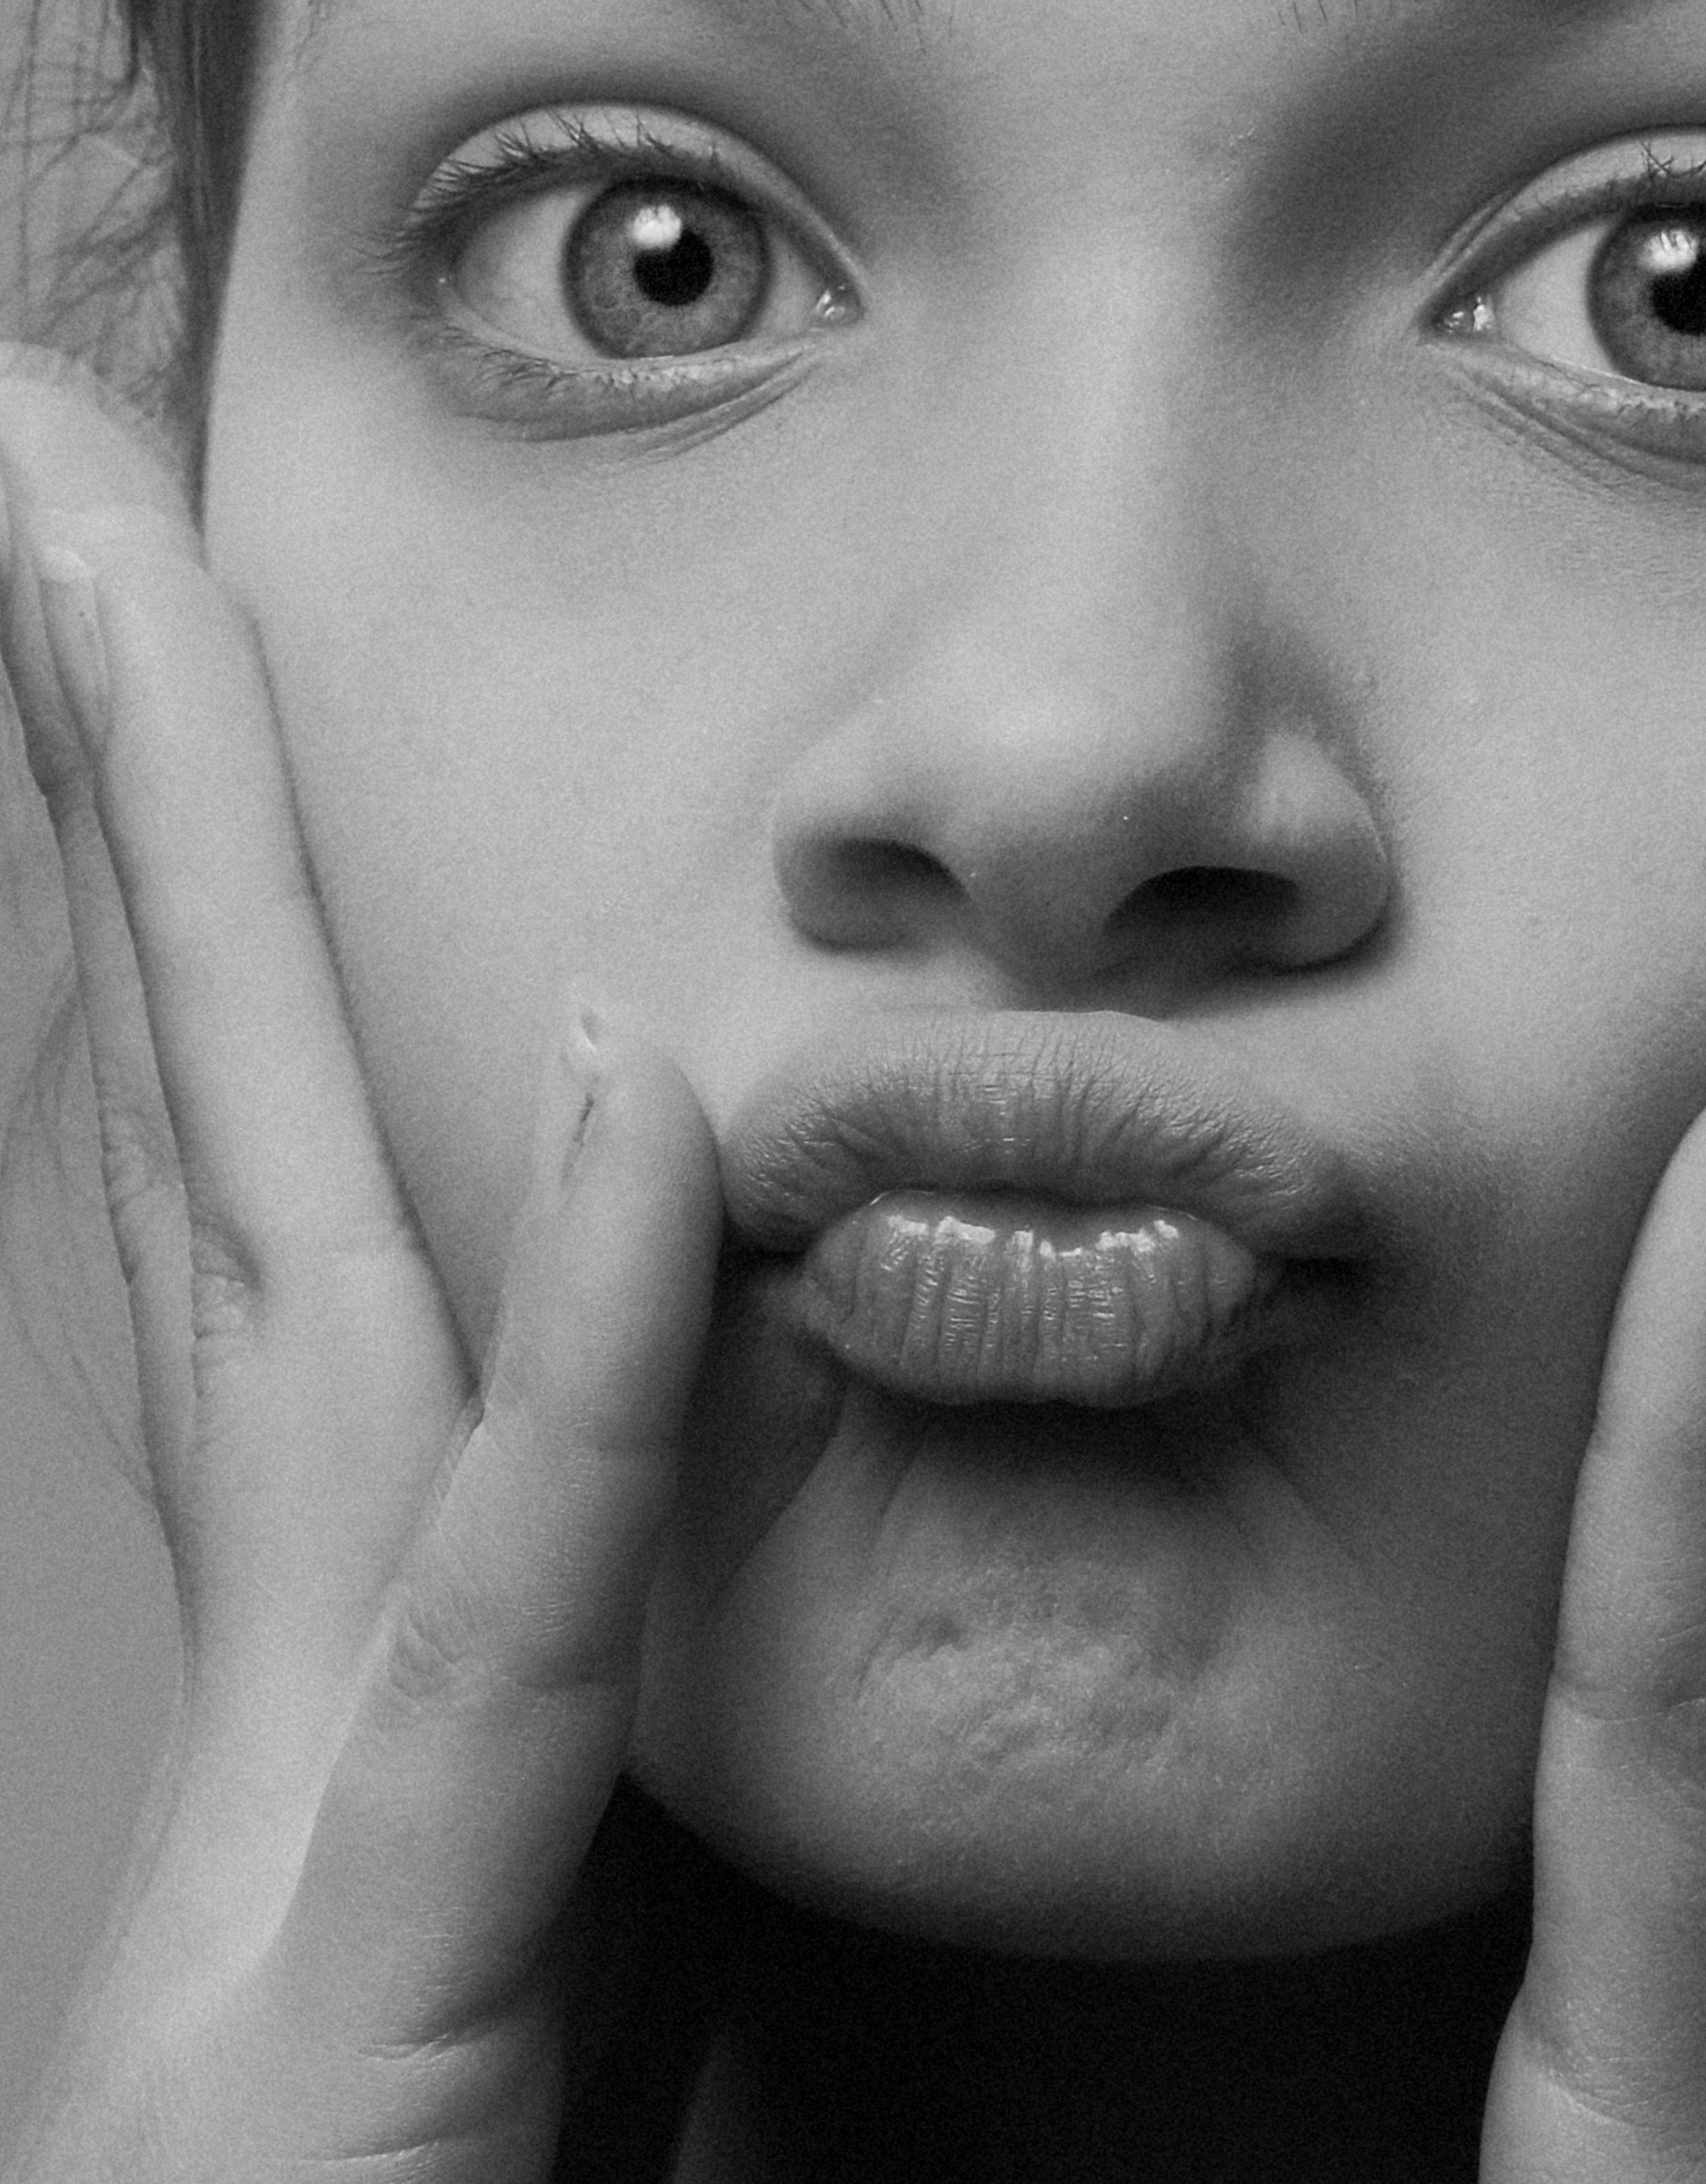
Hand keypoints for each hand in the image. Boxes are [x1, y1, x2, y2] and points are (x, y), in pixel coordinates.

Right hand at [0, 362, 722, 2180]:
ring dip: (223, 935)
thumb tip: (612, 1537)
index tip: (193, 729)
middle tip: (73, 517)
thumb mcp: (526, 1967)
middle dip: (150, 842)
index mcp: (344, 1683)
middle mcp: (288, 1687)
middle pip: (231, 1174)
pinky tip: (629, 1098)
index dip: (215, 982)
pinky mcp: (377, 2005)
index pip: (279, 1253)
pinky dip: (575, 1352)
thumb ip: (557, 1749)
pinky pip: (515, 1609)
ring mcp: (295, 1827)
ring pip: (298, 1287)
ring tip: (138, 593)